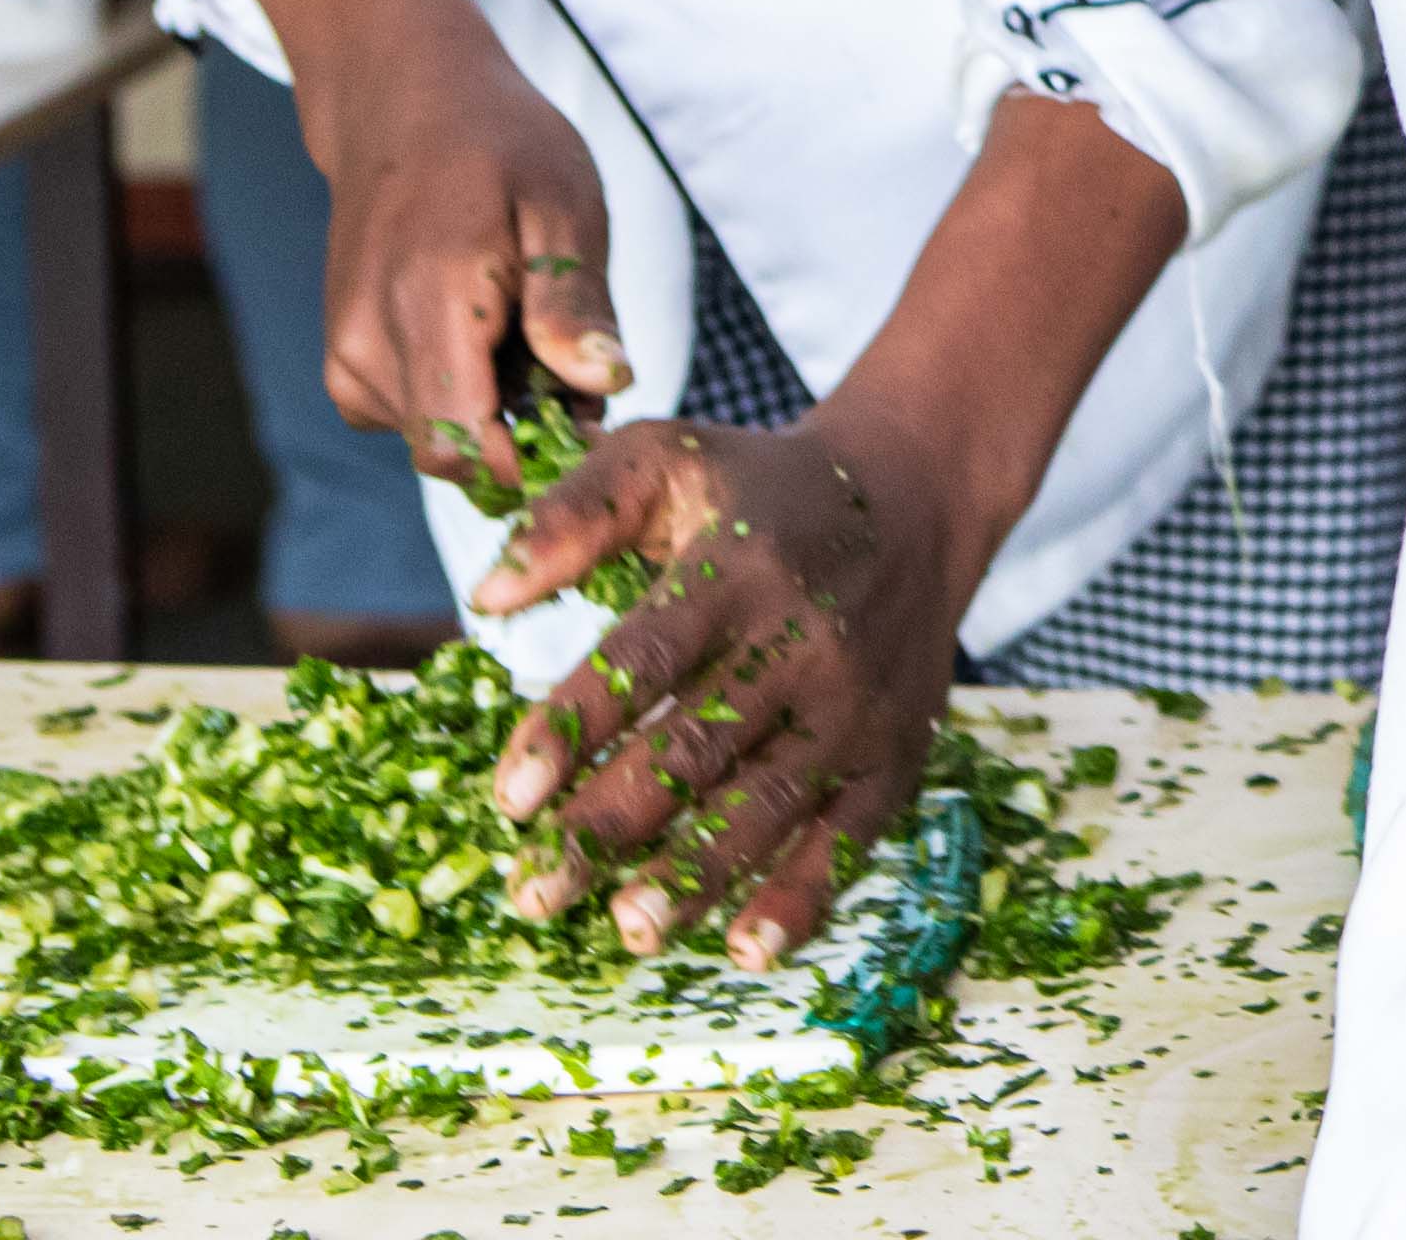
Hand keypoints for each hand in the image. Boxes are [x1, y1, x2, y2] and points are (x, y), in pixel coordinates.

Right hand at [236, 0, 625, 498]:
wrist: (402, 104)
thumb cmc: (499, 145)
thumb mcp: (564, 202)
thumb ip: (575, 301)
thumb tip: (602, 387)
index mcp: (428, 301)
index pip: (462, 444)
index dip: (530, 455)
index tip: (582, 412)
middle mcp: (367, 339)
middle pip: (454, 453)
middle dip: (520, 430)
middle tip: (565, 354)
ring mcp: (345, 353)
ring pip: (434, 440)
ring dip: (491, 407)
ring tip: (522, 322)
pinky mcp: (343, 359)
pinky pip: (410, 417)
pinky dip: (456, 392)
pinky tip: (482, 330)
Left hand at [483, 416, 961, 967]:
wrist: (919, 495)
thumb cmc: (764, 488)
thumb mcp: (667, 458)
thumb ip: (572, 516)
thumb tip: (486, 596)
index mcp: (736, 567)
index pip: (645, 659)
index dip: (574, 729)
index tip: (508, 800)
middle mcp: (801, 640)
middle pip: (696, 747)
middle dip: (609, 827)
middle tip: (534, 893)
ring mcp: (855, 702)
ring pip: (767, 802)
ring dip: (696, 874)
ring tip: (627, 930)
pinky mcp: (896, 749)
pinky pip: (848, 835)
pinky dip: (803, 895)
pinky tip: (746, 947)